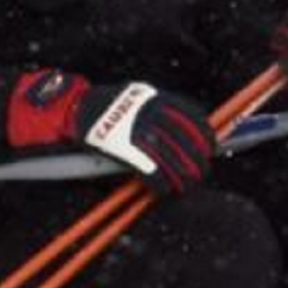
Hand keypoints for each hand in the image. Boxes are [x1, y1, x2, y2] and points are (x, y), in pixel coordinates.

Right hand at [8, 70, 212, 194]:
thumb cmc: (109, 105)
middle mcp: (152, 114)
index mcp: (158, 99)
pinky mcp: (125, 150)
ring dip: (183, 177)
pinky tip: (163, 191)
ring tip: (186, 186)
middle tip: (201, 173)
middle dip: (199, 161)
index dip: (207, 136)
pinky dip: (160, 185)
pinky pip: (151, 172)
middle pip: (188, 142)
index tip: (211, 148)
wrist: (76, 108)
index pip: (195, 118)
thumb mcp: (140, 96)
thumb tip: (188, 130)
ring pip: (173, 160)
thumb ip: (162, 109)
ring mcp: (139, 132)